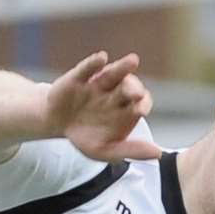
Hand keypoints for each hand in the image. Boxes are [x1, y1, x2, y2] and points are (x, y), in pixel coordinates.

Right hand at [45, 51, 162, 161]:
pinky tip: (101, 58)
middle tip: (136, 93)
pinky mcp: (78, 77)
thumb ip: (131, 151)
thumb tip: (158, 155)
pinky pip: (87, 68)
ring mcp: (97, 83)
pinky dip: (93, 63)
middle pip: (128, 88)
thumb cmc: (85, 136)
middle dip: (133, 89)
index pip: (141, 103)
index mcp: (126, 108)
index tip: (142, 109)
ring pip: (113, 74)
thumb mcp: (105, 150)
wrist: (56, 124)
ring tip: (132, 61)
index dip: (143, 104)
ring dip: (122, 67)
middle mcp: (115, 92)